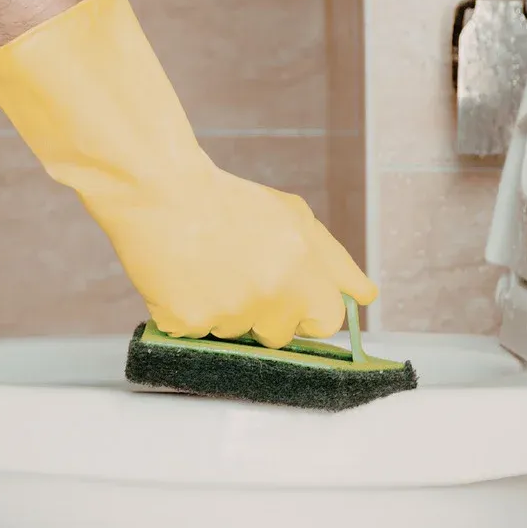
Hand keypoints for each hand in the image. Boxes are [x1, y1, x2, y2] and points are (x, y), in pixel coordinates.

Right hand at [87, 162, 376, 347]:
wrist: (159, 191)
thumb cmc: (228, 202)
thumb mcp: (295, 218)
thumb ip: (336, 262)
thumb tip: (367, 295)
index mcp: (302, 269)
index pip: (327, 322)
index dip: (310, 310)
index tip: (294, 298)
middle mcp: (270, 295)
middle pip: (281, 335)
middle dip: (266, 313)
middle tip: (241, 273)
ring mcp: (227, 313)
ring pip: (238, 336)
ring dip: (227, 313)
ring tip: (209, 270)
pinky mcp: (188, 323)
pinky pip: (198, 337)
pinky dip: (191, 315)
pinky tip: (185, 281)